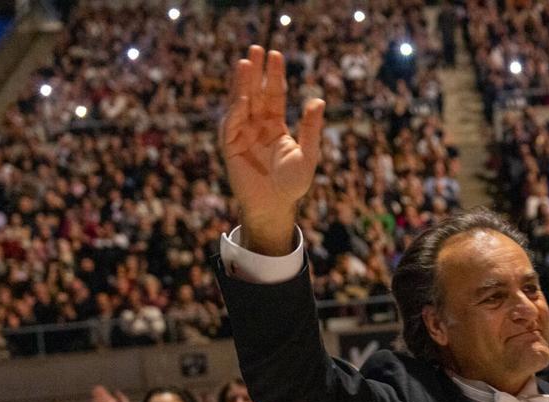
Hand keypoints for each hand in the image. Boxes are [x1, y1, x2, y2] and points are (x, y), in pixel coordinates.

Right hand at [220, 45, 324, 254]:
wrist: (275, 207)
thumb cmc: (293, 183)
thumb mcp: (308, 154)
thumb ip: (312, 128)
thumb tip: (318, 100)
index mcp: (275, 125)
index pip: (274, 94)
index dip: (275, 75)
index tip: (276, 54)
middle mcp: (257, 125)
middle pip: (256, 92)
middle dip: (256, 71)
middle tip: (257, 48)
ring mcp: (242, 134)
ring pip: (241, 103)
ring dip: (242, 84)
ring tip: (245, 62)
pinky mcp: (230, 147)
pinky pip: (232, 126)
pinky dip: (236, 112)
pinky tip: (242, 98)